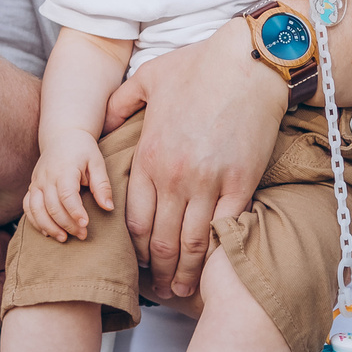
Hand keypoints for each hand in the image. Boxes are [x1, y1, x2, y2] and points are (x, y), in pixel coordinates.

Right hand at [23, 136, 109, 243]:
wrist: (63, 136)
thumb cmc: (83, 150)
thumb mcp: (97, 162)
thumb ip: (102, 185)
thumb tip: (108, 207)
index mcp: (64, 169)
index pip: (67, 195)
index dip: (75, 212)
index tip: (86, 225)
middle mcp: (47, 176)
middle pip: (52, 206)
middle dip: (67, 224)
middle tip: (82, 235)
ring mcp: (36, 182)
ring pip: (36, 209)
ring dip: (49, 226)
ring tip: (64, 238)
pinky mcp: (32, 186)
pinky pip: (27, 207)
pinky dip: (35, 221)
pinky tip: (48, 232)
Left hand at [105, 16, 284, 297]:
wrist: (248, 61)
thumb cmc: (199, 65)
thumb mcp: (147, 78)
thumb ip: (120, 104)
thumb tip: (103, 123)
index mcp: (149, 157)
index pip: (134, 221)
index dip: (134, 250)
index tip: (138, 263)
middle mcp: (175, 177)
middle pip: (160, 241)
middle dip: (158, 271)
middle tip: (160, 288)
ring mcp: (208, 183)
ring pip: (191, 244)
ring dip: (185, 272)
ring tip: (183, 290)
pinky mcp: (241, 183)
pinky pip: (223, 230)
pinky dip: (215, 254)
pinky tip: (212, 268)